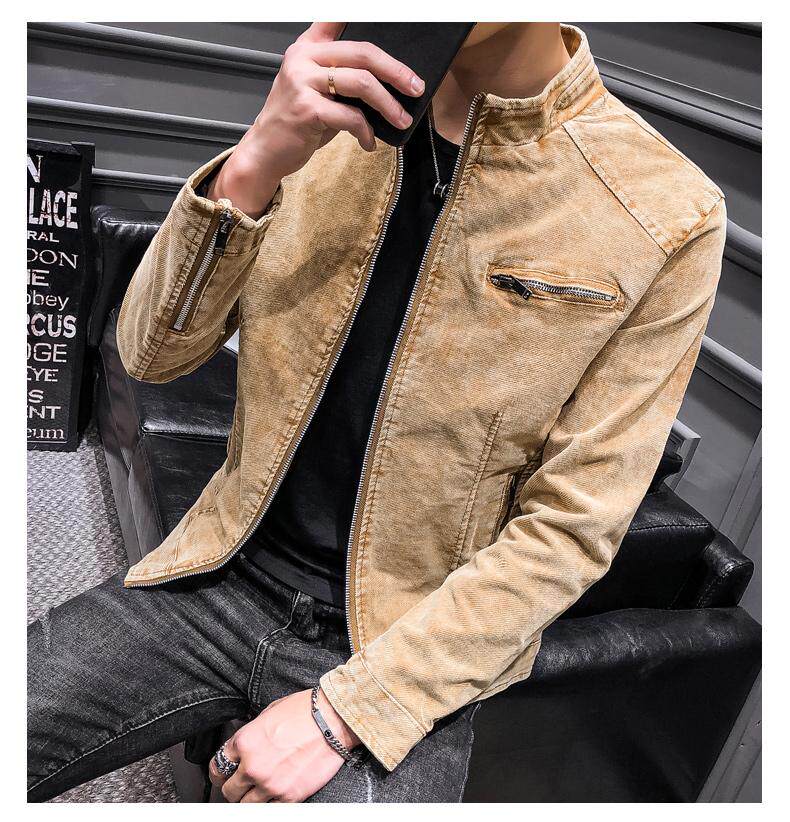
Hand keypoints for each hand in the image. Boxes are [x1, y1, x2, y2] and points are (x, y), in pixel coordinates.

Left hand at [208, 687, 361, 802]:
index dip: (221, 771)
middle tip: (242, 783)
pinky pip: (270, 809)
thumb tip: (245, 745)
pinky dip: (271, 803)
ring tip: (259, 790)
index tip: (224, 773)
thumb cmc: (305, 711)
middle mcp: (253, 765)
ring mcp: (270, 784)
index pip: (218, 766)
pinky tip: (275, 793)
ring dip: (250, 798)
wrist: (333, 719)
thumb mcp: (269, 713)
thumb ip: (252, 733)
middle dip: (234, 786)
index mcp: (245, 741)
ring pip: (245, 805)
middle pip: (229, 790)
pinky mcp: (289, 796)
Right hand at [209, 21, 424, 217]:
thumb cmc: (295, 124)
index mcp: (307, 48)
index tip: (389, 10)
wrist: (265, 151)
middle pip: (363, 53)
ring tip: (401, 120)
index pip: (335, 19)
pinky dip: (366, 131)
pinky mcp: (307, 109)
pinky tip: (368, 142)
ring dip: (388, 104)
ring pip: (361, 83)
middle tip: (415, 87)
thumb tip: (387, 87)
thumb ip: (342, 79)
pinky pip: (351, 116)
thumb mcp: (316, 92)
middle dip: (396, 71)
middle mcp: (304, 58)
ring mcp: (303, 82)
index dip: (358, 12)